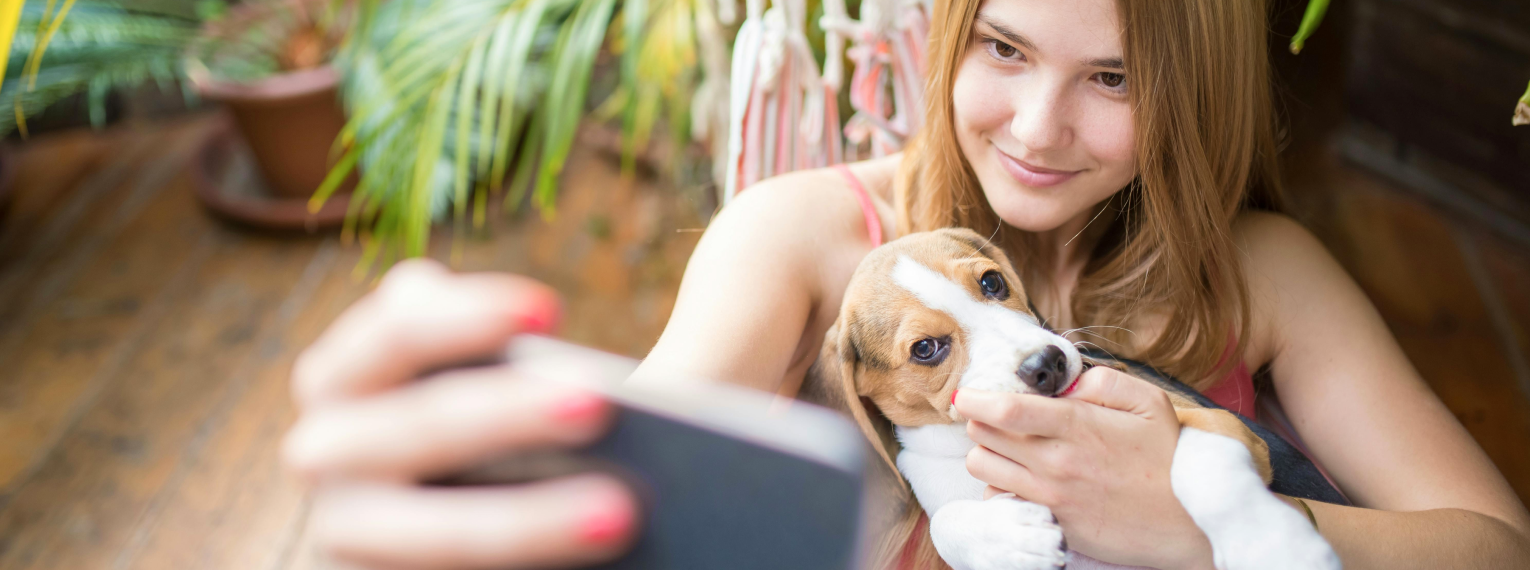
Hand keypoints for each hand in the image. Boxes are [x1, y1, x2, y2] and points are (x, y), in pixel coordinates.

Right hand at [282, 259, 638, 569]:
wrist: (445, 514)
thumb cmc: (483, 423)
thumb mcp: (482, 377)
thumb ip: (500, 346)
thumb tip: (629, 368)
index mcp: (343, 377)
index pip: (393, 332)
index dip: (465, 318)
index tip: (551, 307)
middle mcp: (326, 454)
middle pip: (414, 429)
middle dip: (503, 416)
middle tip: (599, 402)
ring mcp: (349, 538)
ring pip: (435, 539)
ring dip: (524, 524)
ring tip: (621, 514)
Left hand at [954, 366, 1214, 569]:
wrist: (1191, 523)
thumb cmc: (1171, 458)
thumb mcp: (1149, 403)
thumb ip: (1101, 382)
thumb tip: (1063, 383)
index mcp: (1077, 426)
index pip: (1003, 409)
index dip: (975, 398)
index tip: (966, 394)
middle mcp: (1056, 462)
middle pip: (983, 435)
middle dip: (981, 420)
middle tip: (996, 416)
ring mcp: (1051, 497)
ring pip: (983, 467)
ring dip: (987, 452)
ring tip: (1009, 446)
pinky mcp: (1052, 523)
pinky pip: (1001, 500)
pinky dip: (1001, 486)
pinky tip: (1022, 478)